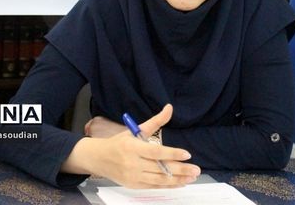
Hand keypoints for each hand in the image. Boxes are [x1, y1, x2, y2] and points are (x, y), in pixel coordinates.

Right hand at [62, 104, 200, 187]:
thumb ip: (155, 121)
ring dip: (178, 180)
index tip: (187, 154)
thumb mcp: (135, 130)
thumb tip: (170, 108)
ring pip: (159, 180)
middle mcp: (132, 163)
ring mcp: (133, 176)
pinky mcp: (133, 185)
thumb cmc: (119, 143)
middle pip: (160, 168)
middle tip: (196, 169)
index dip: (172, 154)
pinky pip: (154, 187)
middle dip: (180, 169)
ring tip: (192, 177)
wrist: (98, 159)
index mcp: (133, 147)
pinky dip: (168, 185)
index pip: (156, 152)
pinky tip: (180, 183)